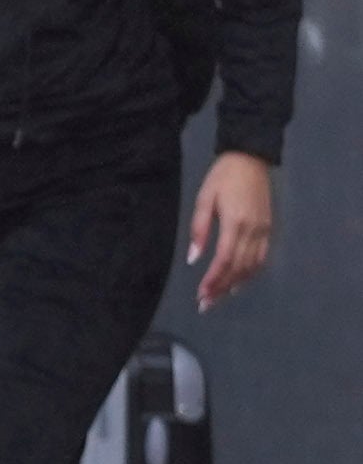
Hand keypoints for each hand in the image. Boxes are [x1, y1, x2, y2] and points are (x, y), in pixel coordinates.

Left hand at [188, 151, 275, 308]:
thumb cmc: (222, 178)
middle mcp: (254, 230)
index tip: (201, 295)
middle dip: (221, 288)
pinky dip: (251, 273)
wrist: (251, 159)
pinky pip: (262, 257)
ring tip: (219, 297)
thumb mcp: (204, 200)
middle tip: (205, 304)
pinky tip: (239, 281)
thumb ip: (199, 229)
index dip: (213, 280)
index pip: (224, 260)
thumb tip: (194, 259)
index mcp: (236, 223)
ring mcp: (265, 230)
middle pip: (239, 268)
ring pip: (253, 266)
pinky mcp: (269, 228)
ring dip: (236, 284)